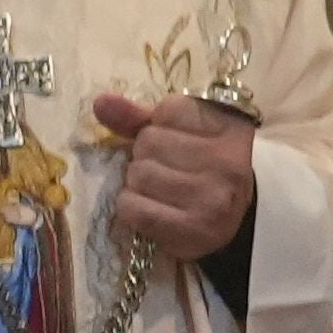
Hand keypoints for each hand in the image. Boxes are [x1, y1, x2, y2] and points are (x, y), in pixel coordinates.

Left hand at [89, 88, 255, 258]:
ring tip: (159, 190)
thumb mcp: (178, 134)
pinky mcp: (195, 230)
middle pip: (149, 142)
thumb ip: (140, 117)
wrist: (226, 225)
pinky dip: (131, 208)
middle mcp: (228, 161)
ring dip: (137, 183)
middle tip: (166, 171)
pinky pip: (135, 208)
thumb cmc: (199, 170)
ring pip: (139, 175)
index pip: (169, 110)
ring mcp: (213, 197)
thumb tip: (101, 102)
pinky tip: (150, 208)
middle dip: (146, 156)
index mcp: (230, 127)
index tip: (178, 142)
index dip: (161, 126)